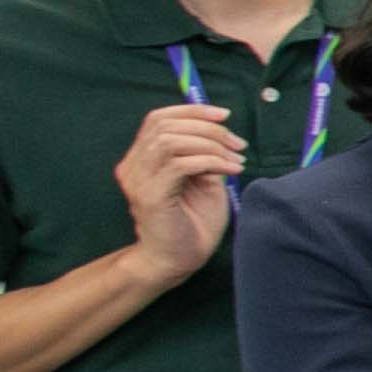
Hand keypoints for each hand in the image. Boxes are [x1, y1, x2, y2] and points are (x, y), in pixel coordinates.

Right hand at [112, 102, 249, 285]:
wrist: (175, 261)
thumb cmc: (192, 223)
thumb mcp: (203, 181)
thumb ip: (204, 156)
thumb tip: (219, 132)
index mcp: (142, 159)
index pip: (158, 119)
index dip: (191, 110)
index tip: (224, 115)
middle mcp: (133, 166)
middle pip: (165, 125)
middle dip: (208, 128)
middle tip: (237, 143)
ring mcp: (139, 180)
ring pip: (170, 141)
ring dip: (210, 144)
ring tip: (236, 159)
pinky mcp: (150, 195)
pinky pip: (180, 164)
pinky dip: (210, 161)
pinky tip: (231, 170)